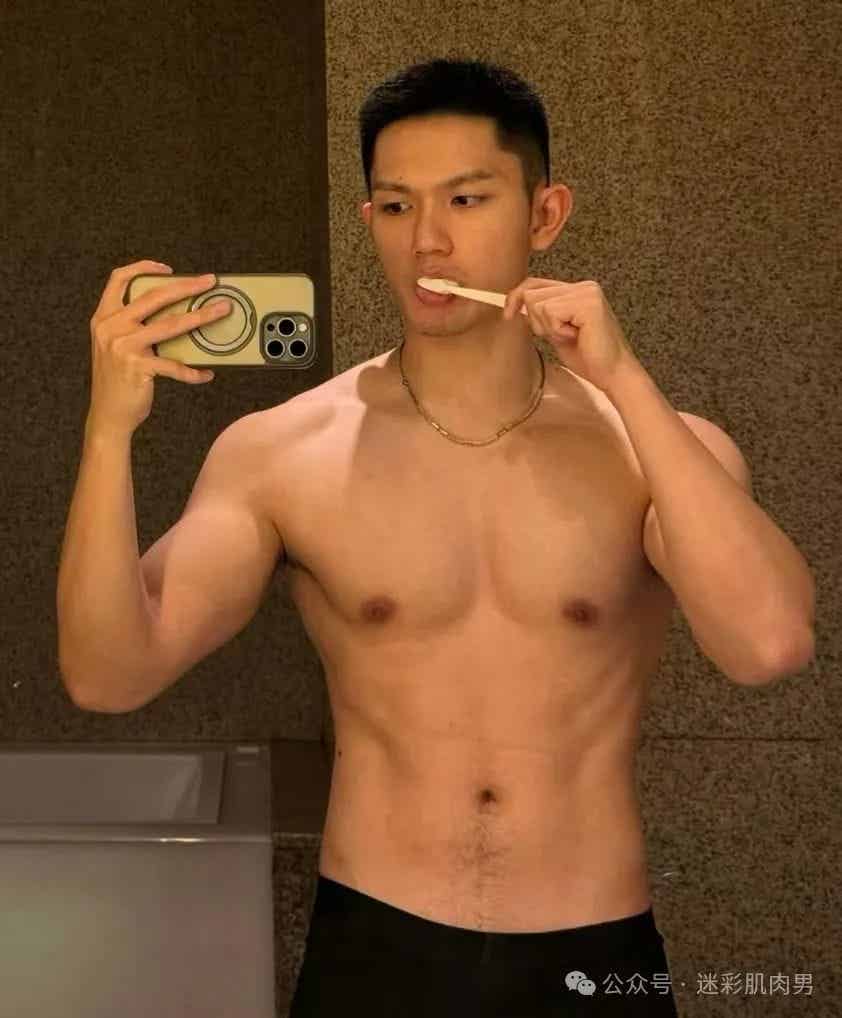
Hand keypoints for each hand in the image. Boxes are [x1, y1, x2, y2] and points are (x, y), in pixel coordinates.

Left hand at [502, 277, 641, 394]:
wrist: (612, 373)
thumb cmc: (588, 357)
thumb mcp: (555, 332)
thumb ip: (541, 316)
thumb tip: (515, 304)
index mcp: (577, 290)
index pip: (535, 284)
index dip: (516, 298)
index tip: (507, 315)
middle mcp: (584, 286)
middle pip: (532, 293)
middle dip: (537, 321)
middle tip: (561, 335)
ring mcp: (587, 292)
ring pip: (539, 304)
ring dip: (549, 328)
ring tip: (571, 336)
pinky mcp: (588, 303)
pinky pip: (551, 312)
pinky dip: (557, 330)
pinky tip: (576, 336)